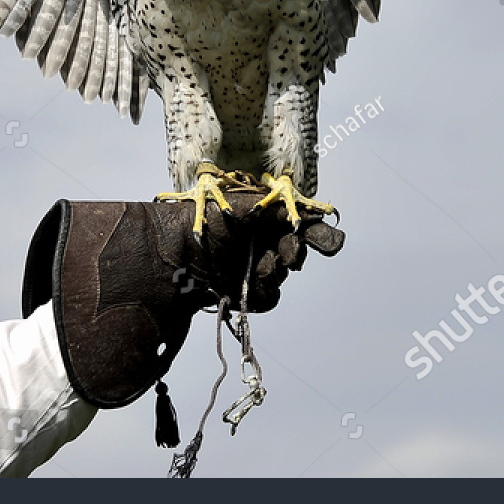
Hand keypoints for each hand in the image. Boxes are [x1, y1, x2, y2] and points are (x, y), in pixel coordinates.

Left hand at [182, 191, 345, 313]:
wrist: (173, 251)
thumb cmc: (206, 220)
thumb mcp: (245, 205)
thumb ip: (279, 209)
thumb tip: (311, 214)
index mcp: (261, 220)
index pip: (298, 228)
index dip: (316, 236)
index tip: (329, 243)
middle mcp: (258, 243)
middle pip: (295, 254)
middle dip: (293, 255)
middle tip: (284, 254)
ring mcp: (249, 268)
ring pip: (281, 278)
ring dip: (273, 274)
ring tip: (257, 268)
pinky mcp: (241, 291)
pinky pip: (267, 298)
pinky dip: (261, 293)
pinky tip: (248, 285)